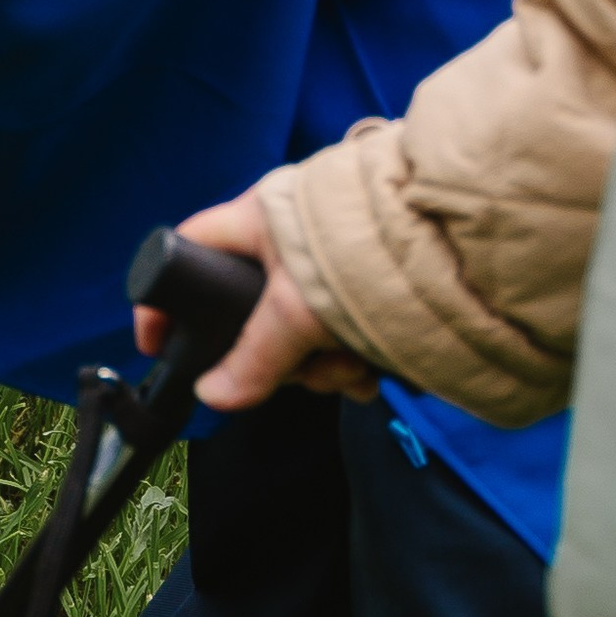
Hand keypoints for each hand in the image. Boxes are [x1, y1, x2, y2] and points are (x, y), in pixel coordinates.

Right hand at [131, 189, 378, 408]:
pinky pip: (338, 333)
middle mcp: (290, 238)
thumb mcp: (297, 310)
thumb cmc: (366, 251)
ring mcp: (328, 264)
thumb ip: (253, 359)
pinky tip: (371, 373)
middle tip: (302, 374)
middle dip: (278, 358)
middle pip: (250, 311)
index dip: (166, 298)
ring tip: (352, 371)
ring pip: (298, 331)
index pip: (188, 250)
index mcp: (258, 219)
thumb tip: (213, 397)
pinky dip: (351, 359)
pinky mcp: (367, 286)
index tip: (159, 345)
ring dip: (322, 366)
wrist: (456, 237)